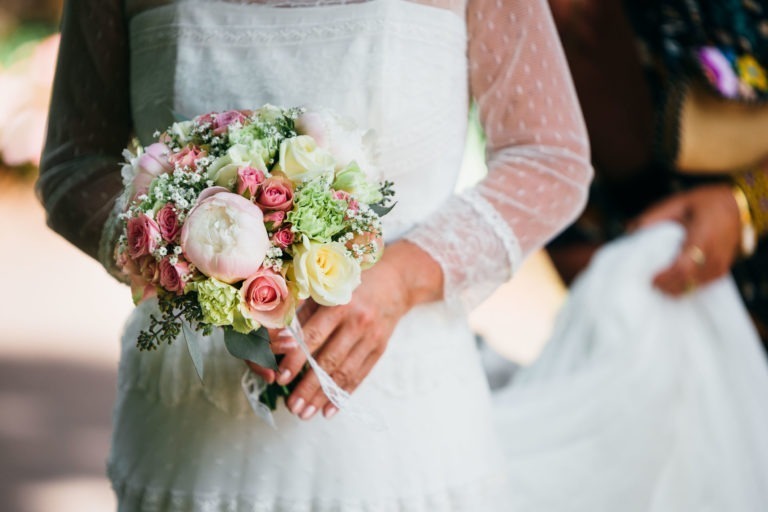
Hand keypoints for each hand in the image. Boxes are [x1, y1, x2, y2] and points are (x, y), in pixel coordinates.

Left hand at [249, 240, 442, 419]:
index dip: (296, 359)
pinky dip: (344, 395)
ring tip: (305, 413)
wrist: (396, 280)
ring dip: (323, 396)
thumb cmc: (351, 281)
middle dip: (308, 387)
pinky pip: (360, 376)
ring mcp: (372, 337)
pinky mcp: (381, 348)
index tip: (280, 378)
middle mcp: (358, 321)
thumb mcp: (326, 287)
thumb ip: (301, 310)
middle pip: (329, 360)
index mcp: (339, 302)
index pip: (313, 337)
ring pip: (344, 373)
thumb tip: (275, 339)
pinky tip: (329, 410)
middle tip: (291, 406)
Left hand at [633, 184, 740, 294]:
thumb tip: (629, 228)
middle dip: (665, 286)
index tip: (650, 279)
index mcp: (703, 238)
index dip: (665, 277)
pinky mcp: (721, 270)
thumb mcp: (679, 203)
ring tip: (657, 284)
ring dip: (674, 288)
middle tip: (647, 284)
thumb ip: (654, 216)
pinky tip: (672, 282)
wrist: (739, 206)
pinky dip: (685, 285)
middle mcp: (714, 255)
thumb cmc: (706, 203)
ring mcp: (720, 265)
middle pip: (686, 281)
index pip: (683, 266)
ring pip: (693, 286)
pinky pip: (701, 285)